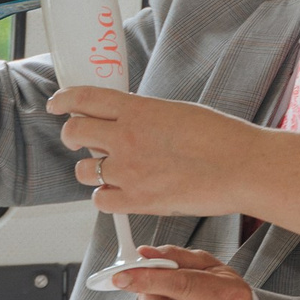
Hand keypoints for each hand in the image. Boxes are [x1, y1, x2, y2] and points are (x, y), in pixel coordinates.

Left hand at [49, 87, 265, 216]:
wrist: (241, 167)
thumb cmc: (220, 138)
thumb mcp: (176, 112)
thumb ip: (144, 116)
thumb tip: (127, 123)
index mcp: (137, 110)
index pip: (84, 99)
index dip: (64, 101)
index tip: (58, 105)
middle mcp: (125, 138)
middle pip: (74, 134)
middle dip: (74, 136)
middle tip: (84, 141)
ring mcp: (129, 171)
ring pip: (84, 171)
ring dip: (92, 170)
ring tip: (111, 170)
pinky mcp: (137, 201)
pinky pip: (102, 201)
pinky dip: (107, 197)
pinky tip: (121, 192)